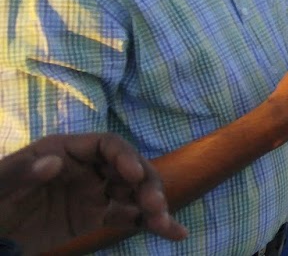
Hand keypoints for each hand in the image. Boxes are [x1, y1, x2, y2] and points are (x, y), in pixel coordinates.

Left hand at [0, 133, 187, 252]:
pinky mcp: (95, 216)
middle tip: (156, 206)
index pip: (106, 145)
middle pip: (128, 168)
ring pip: (134, 192)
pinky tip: (174, 233)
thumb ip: (21, 172)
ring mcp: (94, 191)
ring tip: (165, 224)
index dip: (124, 156)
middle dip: (146, 185)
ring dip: (154, 205)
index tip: (132, 176)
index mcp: (65, 151)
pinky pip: (129, 216)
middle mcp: (86, 167)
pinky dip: (151, 223)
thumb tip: (55, 162)